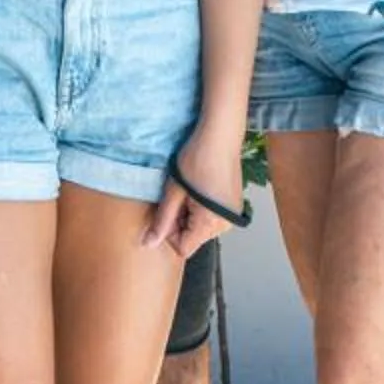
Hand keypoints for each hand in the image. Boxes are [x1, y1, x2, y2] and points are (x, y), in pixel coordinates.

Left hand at [144, 132, 245, 256]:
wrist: (221, 135)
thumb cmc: (196, 159)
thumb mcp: (173, 191)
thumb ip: (162, 221)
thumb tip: (148, 244)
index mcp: (209, 224)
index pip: (183, 248)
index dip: (170, 233)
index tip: (168, 209)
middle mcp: (225, 226)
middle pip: (193, 238)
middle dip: (181, 222)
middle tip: (178, 195)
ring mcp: (232, 216)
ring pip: (202, 228)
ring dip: (191, 214)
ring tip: (190, 189)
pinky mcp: (235, 206)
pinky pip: (213, 218)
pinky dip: (203, 209)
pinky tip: (201, 188)